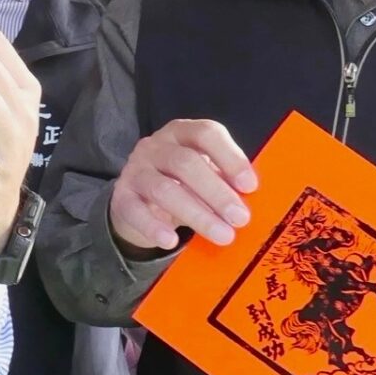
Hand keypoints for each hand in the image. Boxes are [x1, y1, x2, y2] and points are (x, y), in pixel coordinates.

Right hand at [109, 118, 256, 252]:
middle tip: (241, 219)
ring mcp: (135, 170)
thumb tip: (253, 200)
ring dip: (197, 214)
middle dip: (217, 192)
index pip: (206, 134)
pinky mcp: (121, 196)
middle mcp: (156, 146)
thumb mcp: (205, 172)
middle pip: (185, 163)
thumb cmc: (183, 182)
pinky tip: (170, 241)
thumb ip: (225, 179)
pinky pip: (135, 211)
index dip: (230, 157)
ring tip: (223, 236)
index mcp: (182, 133)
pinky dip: (153, 227)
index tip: (250, 186)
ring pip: (164, 189)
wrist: (139, 198)